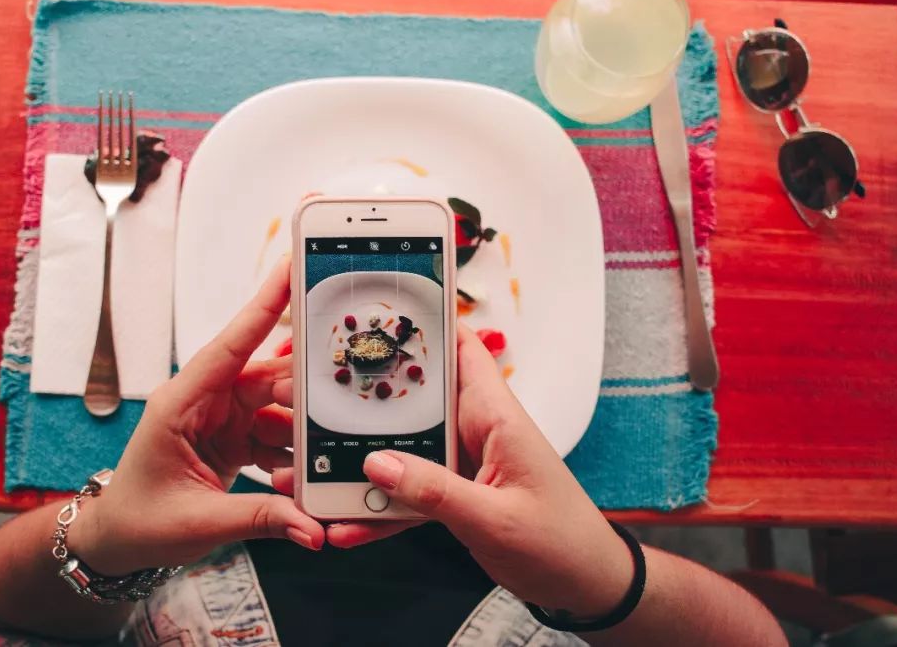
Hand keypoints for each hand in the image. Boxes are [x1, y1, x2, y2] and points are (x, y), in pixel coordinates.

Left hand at [68, 258, 323, 575]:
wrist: (118, 543)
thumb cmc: (139, 522)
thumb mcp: (199, 523)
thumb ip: (261, 519)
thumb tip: (312, 527)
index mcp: (181, 403)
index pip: (229, 347)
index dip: (262, 306)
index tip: (292, 269)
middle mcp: (204, 401)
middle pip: (267, 378)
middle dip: (305, 390)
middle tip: (343, 400)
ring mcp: (221, 418)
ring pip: (279, 407)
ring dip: (302, 433)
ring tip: (321, 459)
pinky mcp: (234, 437)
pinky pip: (276, 434)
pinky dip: (294, 455)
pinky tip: (303, 477)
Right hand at [283, 326, 630, 616]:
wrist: (584, 585)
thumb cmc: (561, 543)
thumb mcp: (495, 519)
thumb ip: (436, 493)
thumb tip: (377, 464)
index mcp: (495, 417)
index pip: (462, 350)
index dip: (426, 324)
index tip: (377, 310)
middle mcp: (475, 431)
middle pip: (414, 399)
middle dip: (366, 398)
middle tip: (312, 396)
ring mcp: (462, 463)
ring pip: (402, 449)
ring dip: (361, 463)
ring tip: (312, 474)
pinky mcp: (455, 494)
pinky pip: (408, 493)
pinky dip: (379, 509)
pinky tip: (346, 526)